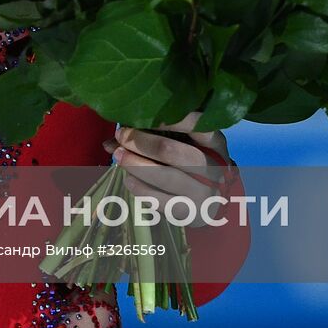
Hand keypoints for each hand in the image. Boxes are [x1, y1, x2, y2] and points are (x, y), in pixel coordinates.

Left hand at [101, 112, 232, 224]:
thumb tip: (112, 140)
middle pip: (171, 151)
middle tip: (121, 135)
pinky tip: (128, 179)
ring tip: (118, 156)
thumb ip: (154, 136)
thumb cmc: (193, 164)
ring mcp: (203, 192)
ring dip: (135, 164)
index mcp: (215, 143)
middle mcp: (213, 167)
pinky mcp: (190, 213)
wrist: (214, 204)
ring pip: (163, 176)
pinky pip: (159, 199)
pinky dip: (139, 187)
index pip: (195, 125)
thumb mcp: (185, 145)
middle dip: (141, 142)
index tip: (140, 114)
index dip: (166, 119)